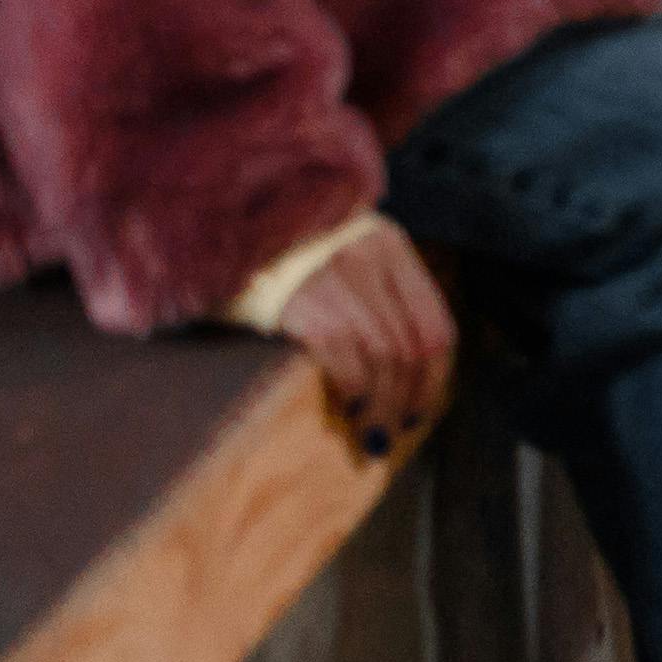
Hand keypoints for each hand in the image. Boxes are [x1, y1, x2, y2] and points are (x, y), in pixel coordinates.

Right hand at [275, 217, 460, 454]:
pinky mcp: (304, 304)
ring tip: (373, 433)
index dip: (434, 377)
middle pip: (410, 348)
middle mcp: (371, 260)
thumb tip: (404, 370)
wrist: (226, 228)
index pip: (434, 325)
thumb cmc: (285, 252)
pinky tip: (352, 409)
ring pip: (382, 358)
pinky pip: (345, 358)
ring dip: (382, 405)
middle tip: (393, 431)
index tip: (421, 409)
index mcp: (392, 248)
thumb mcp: (348, 255)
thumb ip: (380, 294)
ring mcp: (338, 280)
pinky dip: (354, 390)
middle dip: (406, 399)